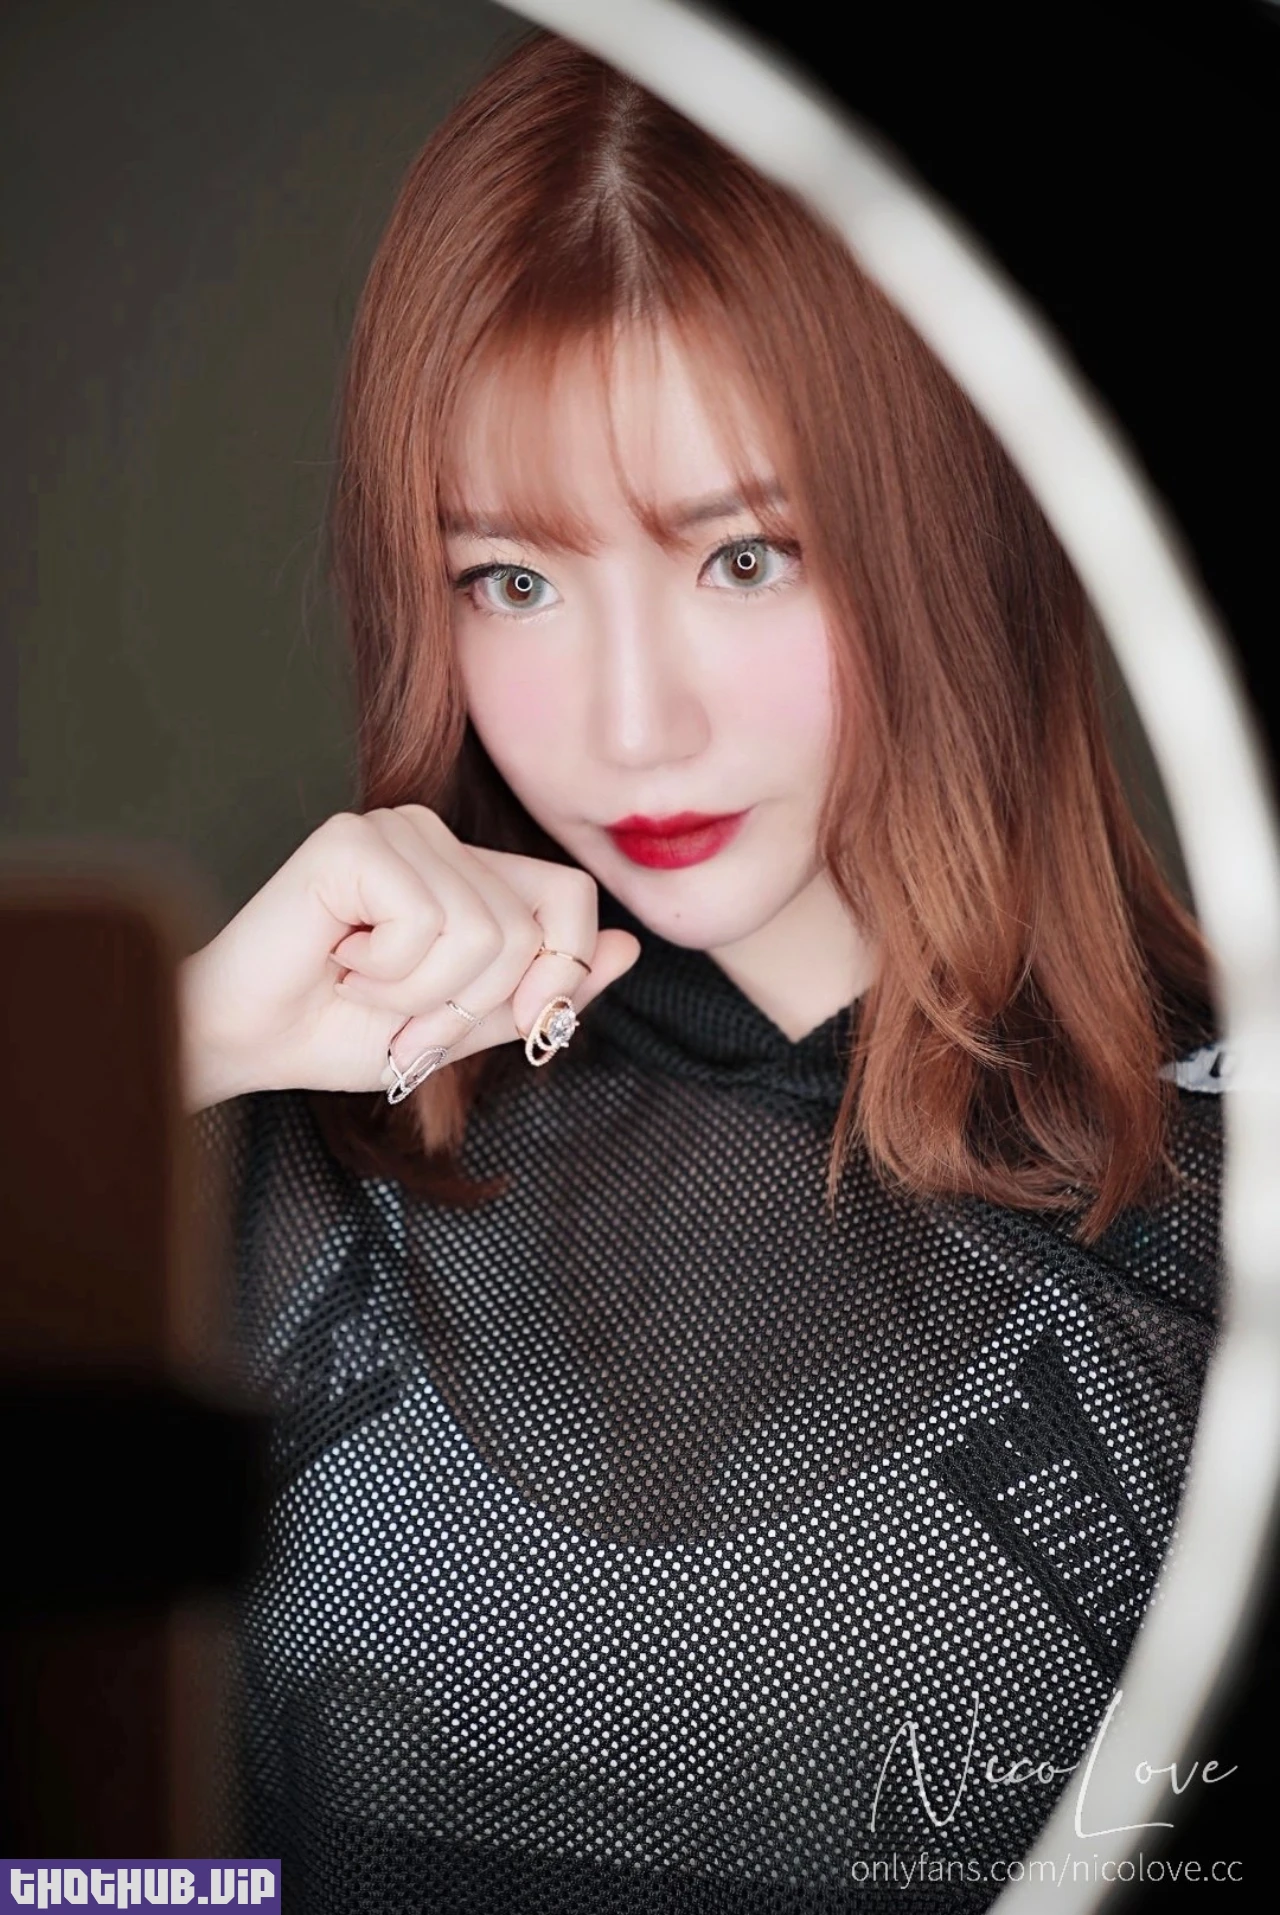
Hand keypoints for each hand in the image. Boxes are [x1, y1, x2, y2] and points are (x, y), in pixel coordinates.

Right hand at [179, 804, 640, 1110]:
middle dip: (470, 1006)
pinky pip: (427, 922)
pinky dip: (388, 971)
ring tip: (365, 987)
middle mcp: (437, 837)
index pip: (571, 897)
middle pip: (529, 929)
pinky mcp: (354, 840)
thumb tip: (627, 948)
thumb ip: (543, 991)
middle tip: (403, 1016)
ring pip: (483, 933)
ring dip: (423, 995)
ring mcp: (397, 830)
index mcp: (469, 872)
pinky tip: (340, 960)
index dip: (558, 974)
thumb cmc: (340, 1031)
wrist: (247, 1043)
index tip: (509, 1025)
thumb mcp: (465, 1024)